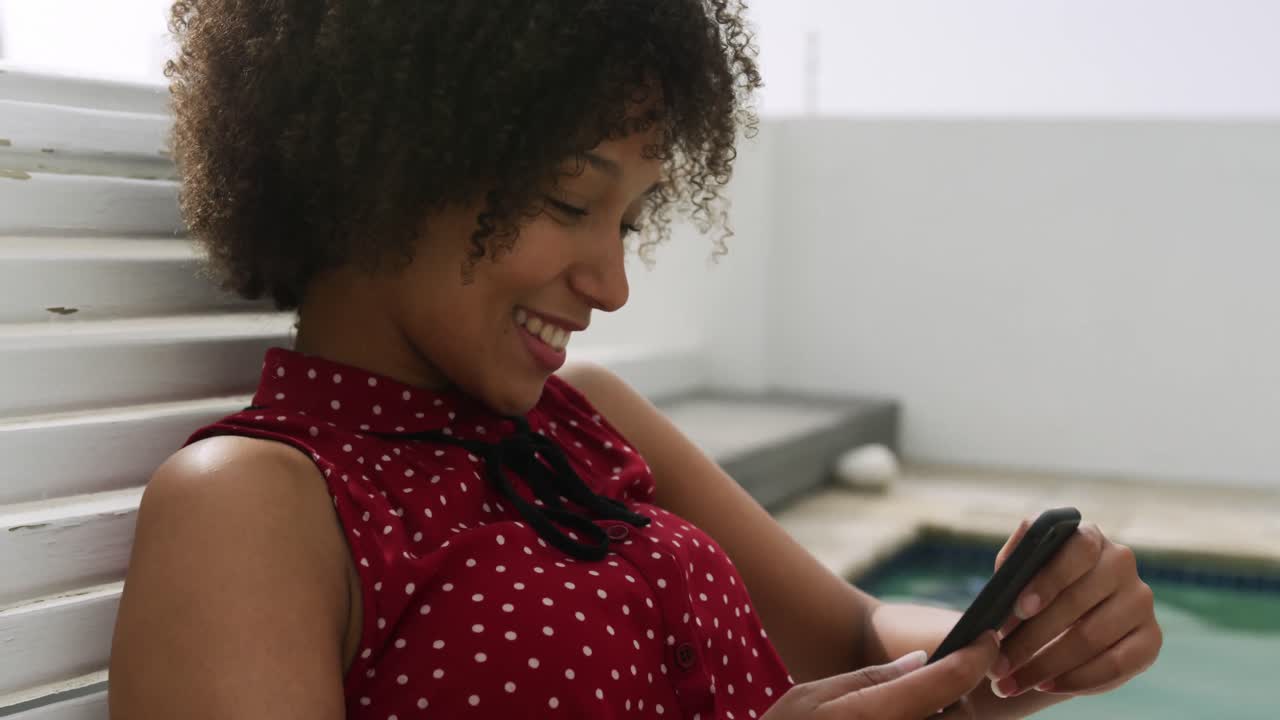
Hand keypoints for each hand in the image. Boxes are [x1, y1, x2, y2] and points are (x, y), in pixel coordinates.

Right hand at [762, 631, 998, 719]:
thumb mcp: (811, 697)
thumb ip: (870, 679)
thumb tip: (922, 661)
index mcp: (876, 715)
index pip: (950, 681)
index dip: (977, 656)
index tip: (987, 640)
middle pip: (962, 716)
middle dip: (957, 696)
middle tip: (939, 682)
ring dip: (945, 718)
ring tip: (916, 707)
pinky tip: (906, 719)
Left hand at [987, 518, 1162, 698]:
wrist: (1062, 622)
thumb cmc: (1034, 591)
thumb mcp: (1019, 573)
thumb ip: (1013, 569)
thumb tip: (1003, 590)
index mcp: (1088, 536)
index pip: (1078, 550)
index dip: (1048, 579)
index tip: (1020, 608)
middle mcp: (1120, 562)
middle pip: (1078, 601)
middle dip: (1031, 637)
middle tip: (999, 663)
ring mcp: (1140, 600)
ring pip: (1092, 637)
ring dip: (1046, 665)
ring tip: (1012, 682)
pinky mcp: (1151, 638)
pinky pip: (1116, 664)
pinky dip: (1076, 679)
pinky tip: (1047, 685)